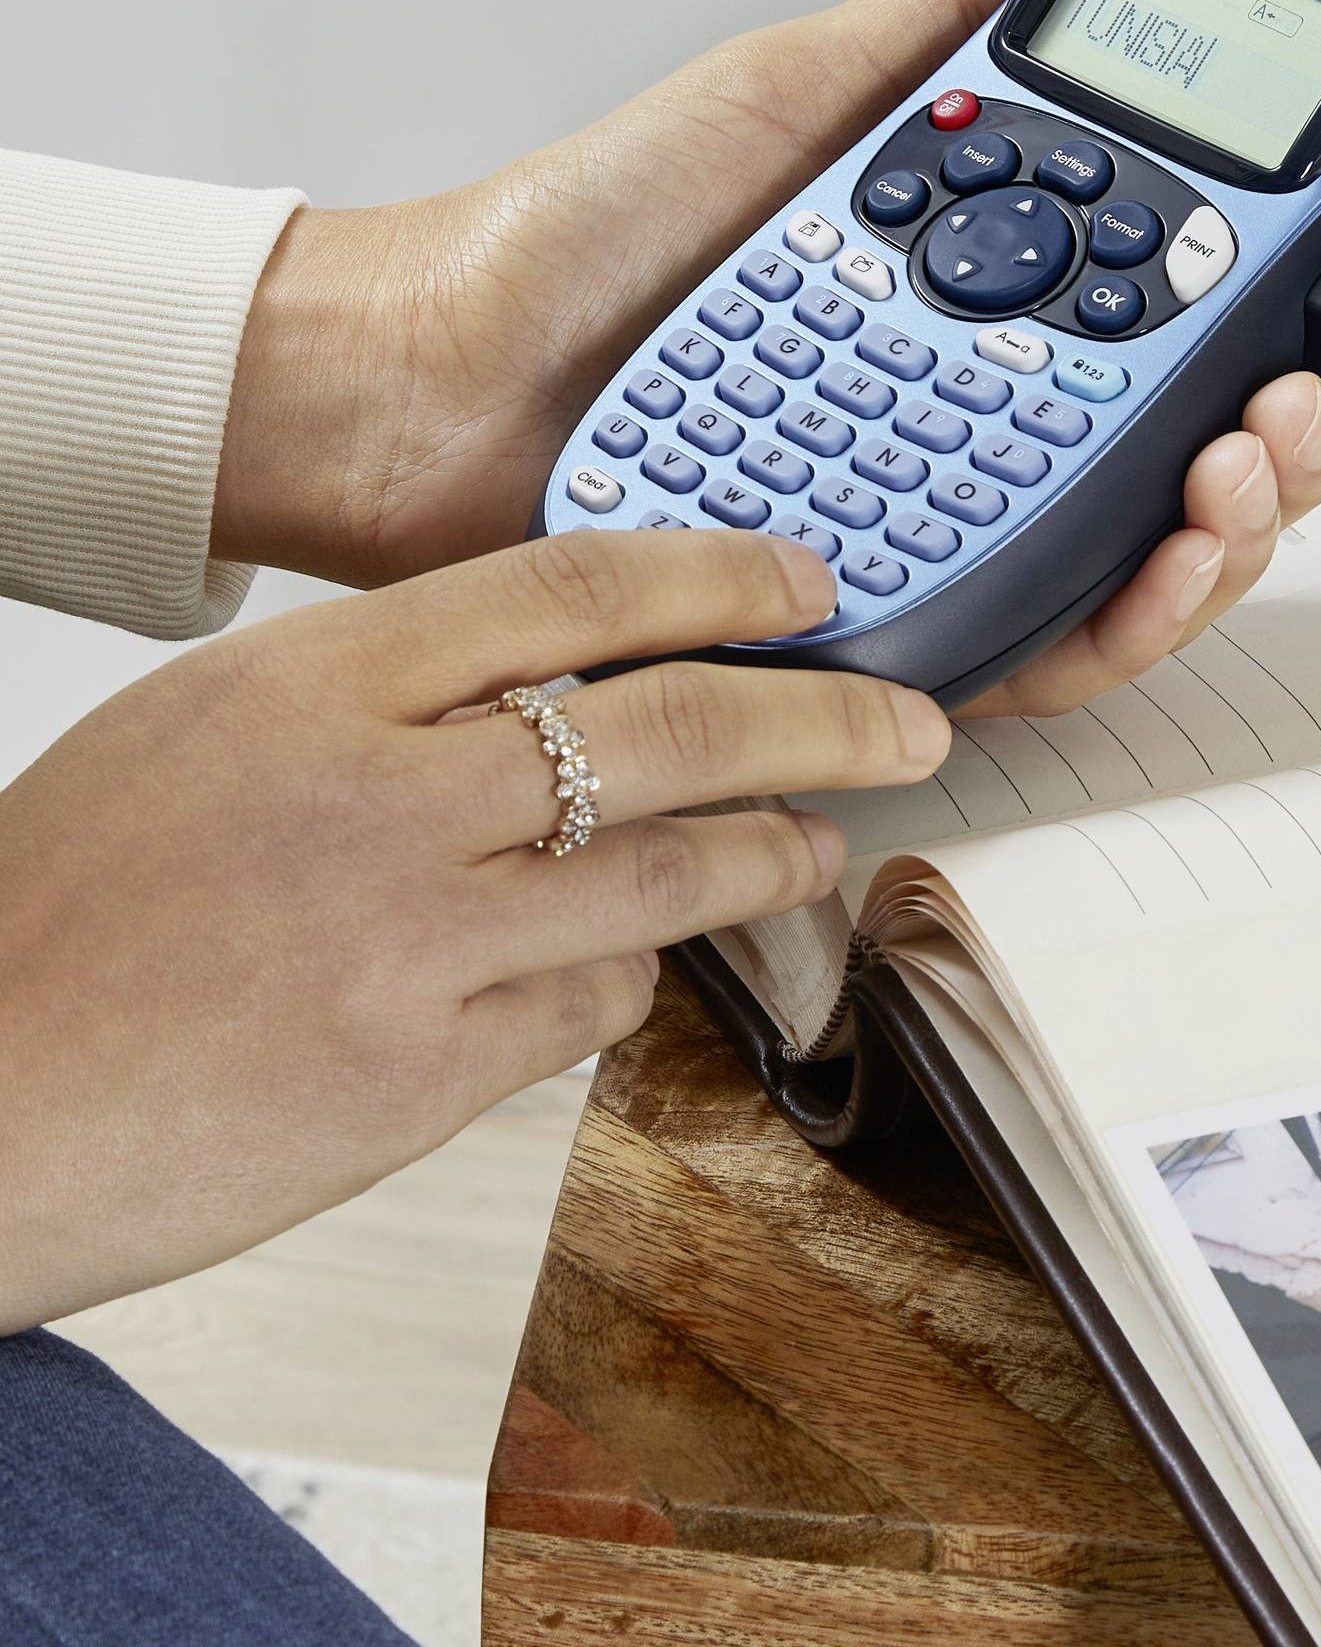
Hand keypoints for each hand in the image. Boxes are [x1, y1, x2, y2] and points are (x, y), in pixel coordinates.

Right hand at [0, 530, 945, 1330]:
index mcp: (307, 686)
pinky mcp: (425, 1069)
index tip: (807, 583)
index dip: (719, 577)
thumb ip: (367, 703)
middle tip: (909, 723)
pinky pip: (596, 1001)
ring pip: (670, 868)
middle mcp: (373, 794)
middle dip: (822, 715)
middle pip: (670, 722)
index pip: (570, 588)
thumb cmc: (61, 921)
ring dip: (772, 853)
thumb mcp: (196, 742)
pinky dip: (626, 978)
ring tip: (817, 846)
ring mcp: (409, 937)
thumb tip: (541, 690)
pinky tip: (620, 970)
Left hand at [214, 0, 1320, 716]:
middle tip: (1309, 390)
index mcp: (1010, 317)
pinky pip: (1063, 651)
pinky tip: (1168, 553)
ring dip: (1250, 527)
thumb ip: (942, 26)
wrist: (450, 367)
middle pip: (1227, 466)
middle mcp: (1009, 436)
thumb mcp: (797, 93)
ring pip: (1173, 570)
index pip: (1210, 327)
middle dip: (1314, 437)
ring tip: (1247, 458)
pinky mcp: (912, 627)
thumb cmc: (599, 240)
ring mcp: (969, 534)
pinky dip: (1134, 613)